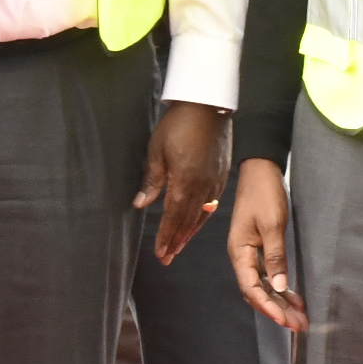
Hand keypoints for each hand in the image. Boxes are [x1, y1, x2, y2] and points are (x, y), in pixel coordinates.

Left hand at [134, 101, 231, 263]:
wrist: (208, 105)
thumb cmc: (179, 124)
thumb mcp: (157, 150)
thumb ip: (152, 180)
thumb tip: (141, 204)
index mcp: (185, 181)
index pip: (173, 217)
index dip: (166, 236)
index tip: (160, 252)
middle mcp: (203, 186)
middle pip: (188, 220)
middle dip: (176, 241)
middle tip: (167, 257)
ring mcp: (215, 181)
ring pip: (201, 214)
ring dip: (189, 233)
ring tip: (178, 246)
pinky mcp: (221, 175)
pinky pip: (212, 203)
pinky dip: (203, 217)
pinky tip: (197, 223)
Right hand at [227, 158, 307, 330]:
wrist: (261, 169)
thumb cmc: (264, 192)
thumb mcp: (272, 224)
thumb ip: (275, 256)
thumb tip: (278, 287)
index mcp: (239, 251)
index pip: (251, 288)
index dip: (267, 307)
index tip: (285, 320)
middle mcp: (242, 256)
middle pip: (257, 292)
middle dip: (277, 311)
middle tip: (299, 326)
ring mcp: (251, 253)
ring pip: (264, 286)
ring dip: (280, 303)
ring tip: (300, 318)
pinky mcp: (261, 248)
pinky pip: (269, 275)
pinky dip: (281, 288)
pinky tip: (295, 298)